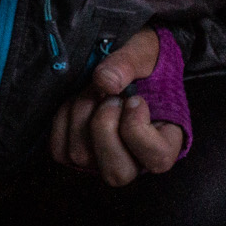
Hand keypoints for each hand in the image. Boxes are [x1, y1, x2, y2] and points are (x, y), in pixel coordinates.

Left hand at [48, 30, 185, 186]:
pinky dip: (63, 120)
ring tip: (94, 92)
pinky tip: (77, 101)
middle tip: (110, 97)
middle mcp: (135, 163)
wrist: (126, 67)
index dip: (139, 130)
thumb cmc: (144, 65)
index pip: (157, 159)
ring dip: (82, 114)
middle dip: (105, 126)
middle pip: (116, 172)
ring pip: (82, 157)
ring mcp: (104, 163)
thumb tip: (104, 82)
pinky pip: (60, 150)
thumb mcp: (143, 53)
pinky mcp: (77, 156)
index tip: (134, 99)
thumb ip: (128, 64)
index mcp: (165, 144)